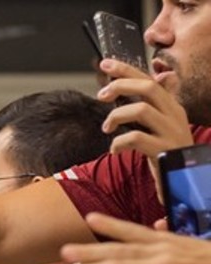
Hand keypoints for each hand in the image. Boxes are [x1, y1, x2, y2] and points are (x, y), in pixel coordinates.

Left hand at [96, 58, 193, 201]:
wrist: (183, 180)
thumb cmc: (166, 152)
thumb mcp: (161, 126)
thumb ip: (153, 105)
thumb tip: (156, 78)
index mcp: (171, 107)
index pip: (149, 80)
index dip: (127, 70)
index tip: (105, 63)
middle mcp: (174, 115)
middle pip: (148, 88)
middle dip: (121, 86)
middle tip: (101, 95)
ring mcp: (171, 132)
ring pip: (142, 110)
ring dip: (116, 116)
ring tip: (106, 128)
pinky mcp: (163, 150)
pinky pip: (136, 138)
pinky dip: (119, 142)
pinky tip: (113, 149)